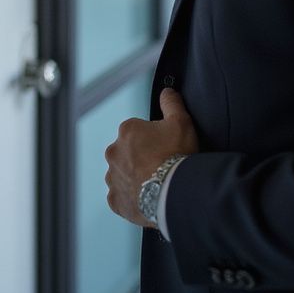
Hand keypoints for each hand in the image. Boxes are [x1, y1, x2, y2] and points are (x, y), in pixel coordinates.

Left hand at [104, 88, 198, 227]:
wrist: (175, 193)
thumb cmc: (177, 156)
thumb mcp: (181, 122)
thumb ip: (171, 103)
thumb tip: (167, 91)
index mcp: (127, 131)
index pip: (137, 132)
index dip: (153, 140)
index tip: (165, 149)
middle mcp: (114, 152)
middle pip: (127, 152)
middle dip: (140, 158)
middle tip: (160, 167)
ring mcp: (113, 178)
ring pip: (122, 174)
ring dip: (133, 177)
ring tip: (155, 184)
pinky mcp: (115, 201)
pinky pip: (120, 197)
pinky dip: (130, 198)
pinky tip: (146, 198)